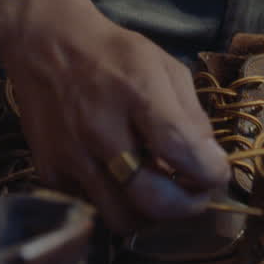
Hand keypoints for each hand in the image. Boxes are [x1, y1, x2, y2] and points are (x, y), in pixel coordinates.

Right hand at [0, 0, 229, 232]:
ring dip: (151, 214)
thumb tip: (211, 161)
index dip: (210, 173)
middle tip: (196, 194)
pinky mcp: (51, 171)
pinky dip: (117, 201)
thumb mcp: (164, 67)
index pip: (181, 150)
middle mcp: (100, 130)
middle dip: (187, 206)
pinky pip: (95, 207)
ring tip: (161, 190)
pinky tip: (124, 177)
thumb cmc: (113, 54)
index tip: (218, 174)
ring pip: (123, 218)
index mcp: (136, 93)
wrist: (45, 45)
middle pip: (154, 200)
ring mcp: (72, 155)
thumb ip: (191, 115)